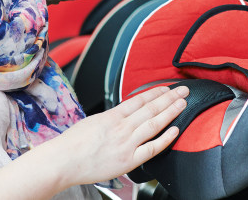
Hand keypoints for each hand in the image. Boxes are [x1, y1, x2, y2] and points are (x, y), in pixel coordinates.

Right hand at [51, 85, 188, 187]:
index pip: (140, 99)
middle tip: (183, 90)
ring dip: (171, 112)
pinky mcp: (128, 160)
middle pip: (151, 108)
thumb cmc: (73, 143)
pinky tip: (175, 130)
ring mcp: (127, 143)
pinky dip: (165, 139)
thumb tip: (124, 116)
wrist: (64, 161)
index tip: (167, 87)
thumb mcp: (93, 121)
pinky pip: (152, 148)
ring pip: (154, 124)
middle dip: (169, 97)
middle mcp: (122, 127)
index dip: (156, 92)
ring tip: (183, 104)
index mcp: (112, 116)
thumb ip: (111, 118)